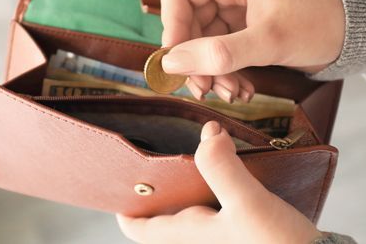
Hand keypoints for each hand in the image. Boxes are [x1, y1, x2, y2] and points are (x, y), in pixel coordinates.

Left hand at [116, 121, 321, 243]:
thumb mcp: (248, 204)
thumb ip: (223, 167)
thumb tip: (207, 132)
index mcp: (190, 233)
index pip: (141, 228)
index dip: (125, 209)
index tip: (118, 183)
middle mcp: (202, 237)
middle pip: (167, 213)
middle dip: (160, 186)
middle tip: (158, 152)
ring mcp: (224, 235)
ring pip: (195, 207)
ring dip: (191, 182)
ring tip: (195, 151)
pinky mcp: (246, 231)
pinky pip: (221, 206)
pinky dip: (218, 186)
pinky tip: (230, 167)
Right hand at [160, 0, 344, 100]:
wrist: (353, 34)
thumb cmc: (318, 23)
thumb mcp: (268, 41)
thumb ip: (219, 53)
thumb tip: (171, 64)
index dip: (172, 30)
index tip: (177, 65)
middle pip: (188, 21)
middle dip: (196, 59)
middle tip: (205, 90)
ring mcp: (234, 4)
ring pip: (203, 40)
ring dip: (212, 70)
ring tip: (231, 93)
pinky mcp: (243, 24)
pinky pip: (220, 48)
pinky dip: (226, 70)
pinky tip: (241, 89)